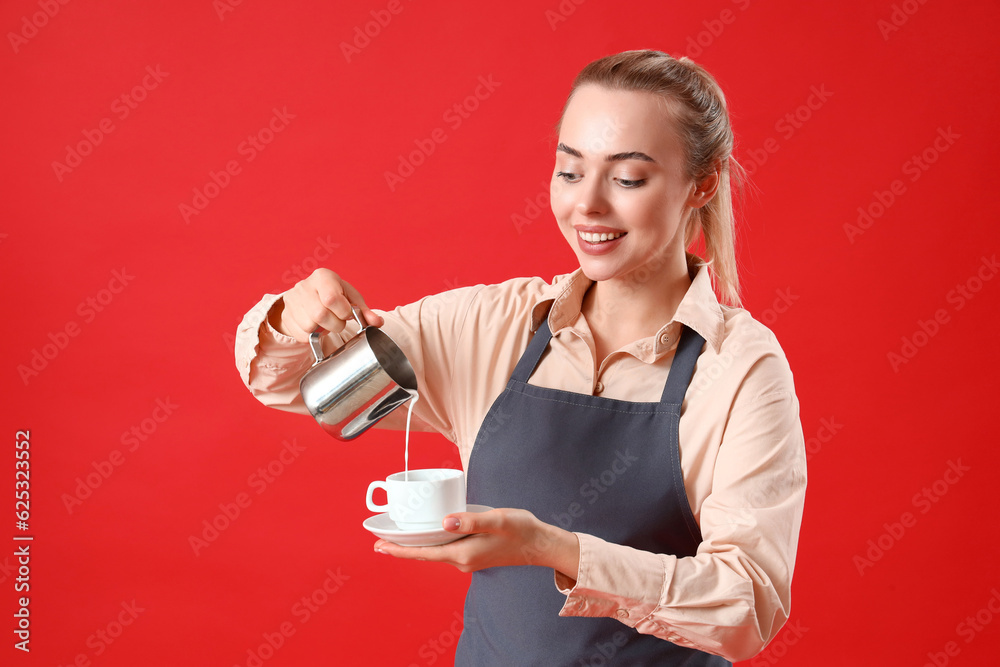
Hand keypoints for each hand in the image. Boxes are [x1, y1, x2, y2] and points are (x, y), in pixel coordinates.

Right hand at [268, 268, 383, 341]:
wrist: (308, 297)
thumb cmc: (335, 296)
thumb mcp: (351, 298)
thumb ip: (365, 311)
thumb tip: (377, 322)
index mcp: (322, 276)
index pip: (331, 298)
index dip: (343, 312)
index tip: (347, 313)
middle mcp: (304, 286)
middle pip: (320, 314)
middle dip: (335, 324)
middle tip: (338, 321)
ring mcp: (292, 301)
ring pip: (309, 326)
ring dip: (323, 330)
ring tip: (327, 322)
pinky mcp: (286, 316)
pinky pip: (302, 334)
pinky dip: (313, 336)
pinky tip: (317, 327)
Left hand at [374, 508, 580, 579]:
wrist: (540, 545)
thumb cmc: (521, 530)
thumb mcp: (497, 519)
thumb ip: (471, 520)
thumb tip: (445, 521)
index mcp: (463, 553)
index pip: (423, 554)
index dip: (399, 550)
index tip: (379, 546)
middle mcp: (462, 561)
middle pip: (424, 555)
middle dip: (402, 549)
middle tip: (379, 541)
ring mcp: (467, 560)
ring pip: (434, 553)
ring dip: (416, 546)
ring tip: (398, 537)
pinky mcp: (473, 555)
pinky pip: (445, 550)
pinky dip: (432, 544)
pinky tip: (429, 534)